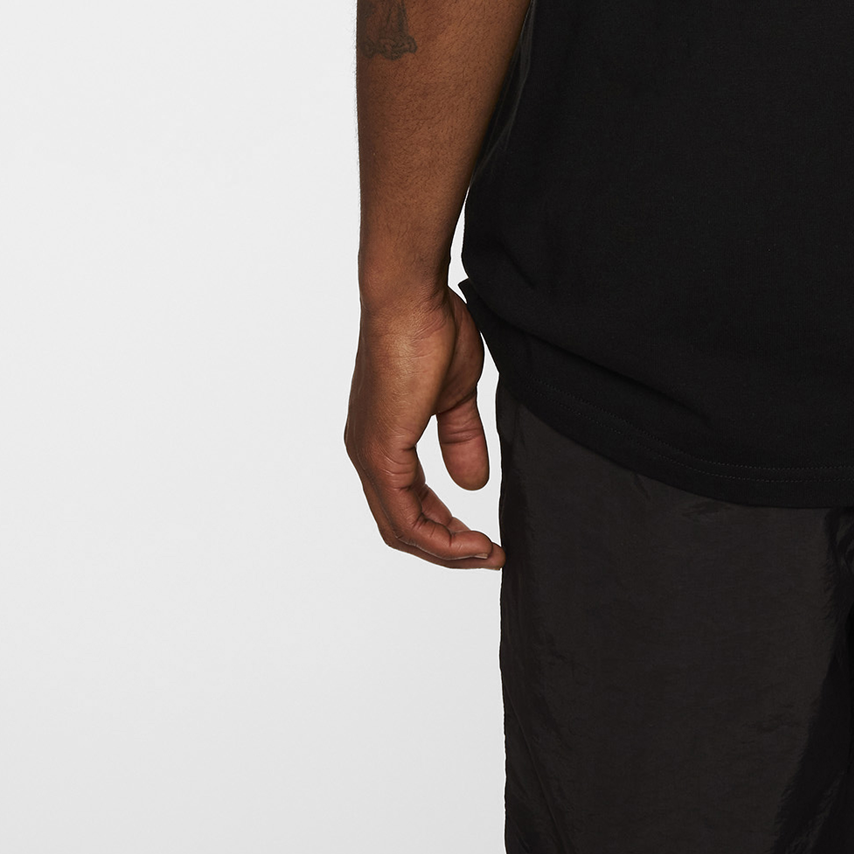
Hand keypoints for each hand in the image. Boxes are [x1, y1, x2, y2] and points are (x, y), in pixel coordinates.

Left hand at [344, 285, 501, 568]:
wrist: (411, 297)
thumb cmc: (431, 327)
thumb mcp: (455, 394)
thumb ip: (461, 439)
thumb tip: (473, 483)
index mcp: (383, 437)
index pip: (408, 503)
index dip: (444, 527)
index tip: (482, 537)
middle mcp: (367, 453)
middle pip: (402, 525)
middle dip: (446, 547)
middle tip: (487, 555)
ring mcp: (370, 454)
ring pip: (402, 527)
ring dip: (446, 549)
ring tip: (486, 554)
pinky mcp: (380, 452)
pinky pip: (405, 514)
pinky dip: (438, 537)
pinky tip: (469, 541)